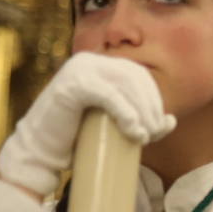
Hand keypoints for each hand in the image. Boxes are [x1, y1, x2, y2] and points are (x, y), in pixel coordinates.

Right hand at [0, 52, 175, 197]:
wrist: (41, 150)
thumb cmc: (78, 136)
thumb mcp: (116, 123)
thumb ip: (141, 117)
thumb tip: (171, 120)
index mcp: (100, 64)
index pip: (139, 75)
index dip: (155, 99)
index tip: (161, 125)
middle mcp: (90, 60)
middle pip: (136, 77)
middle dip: (151, 106)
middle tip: (155, 133)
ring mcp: (78, 69)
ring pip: (125, 84)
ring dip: (142, 111)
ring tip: (145, 136)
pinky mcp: (71, 85)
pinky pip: (109, 94)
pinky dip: (127, 113)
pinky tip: (135, 132)